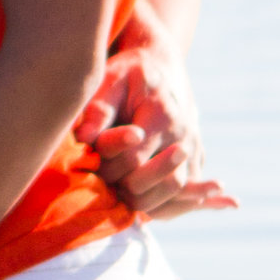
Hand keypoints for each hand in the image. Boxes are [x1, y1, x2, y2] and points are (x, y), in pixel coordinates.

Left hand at [79, 39, 236, 221]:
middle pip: (160, 184)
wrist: (161, 68)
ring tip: (119, 196)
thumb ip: (98, 109)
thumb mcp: (110, 79)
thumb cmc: (129, 74)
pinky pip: (186, 195)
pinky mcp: (196, 160)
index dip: (108, 168)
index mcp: (163, 115)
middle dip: (126, 189)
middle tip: (103, 181)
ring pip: (176, 194)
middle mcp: (184, 136)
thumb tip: (83, 138)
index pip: (134, 161)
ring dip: (146, 202)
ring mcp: (194, 150)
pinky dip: (168, 206)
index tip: (92, 163)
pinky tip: (146, 211)